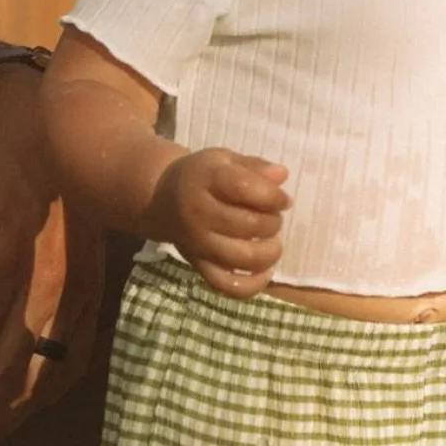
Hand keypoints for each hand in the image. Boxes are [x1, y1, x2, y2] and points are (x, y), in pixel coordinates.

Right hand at [146, 148, 289, 298]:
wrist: (162, 199)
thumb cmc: (202, 177)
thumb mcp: (225, 160)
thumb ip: (255, 166)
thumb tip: (282, 175)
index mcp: (205, 180)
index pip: (245, 188)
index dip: (273, 195)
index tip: (283, 199)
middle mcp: (198, 213)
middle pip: (249, 224)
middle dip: (273, 222)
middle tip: (273, 216)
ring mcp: (198, 244)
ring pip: (243, 257)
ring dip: (269, 251)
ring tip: (271, 240)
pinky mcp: (199, 266)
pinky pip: (228, 286)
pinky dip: (253, 285)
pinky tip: (264, 271)